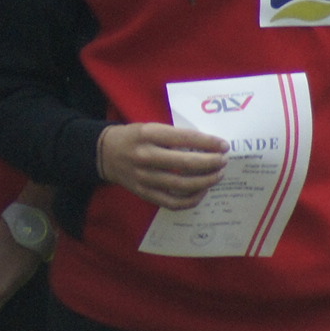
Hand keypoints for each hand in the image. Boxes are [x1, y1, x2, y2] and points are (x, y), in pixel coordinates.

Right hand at [96, 124, 228, 210]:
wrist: (105, 154)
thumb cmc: (134, 137)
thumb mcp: (151, 127)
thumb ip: (175, 136)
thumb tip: (208, 146)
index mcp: (148, 134)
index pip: (185, 139)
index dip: (208, 143)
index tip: (224, 145)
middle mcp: (145, 156)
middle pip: (186, 164)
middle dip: (211, 163)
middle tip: (223, 161)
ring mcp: (144, 178)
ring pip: (182, 185)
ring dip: (205, 181)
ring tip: (217, 175)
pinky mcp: (145, 194)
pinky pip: (173, 202)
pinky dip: (191, 199)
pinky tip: (201, 191)